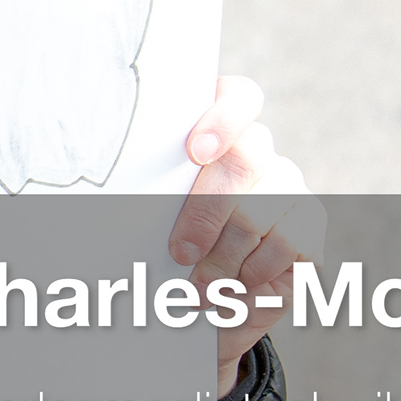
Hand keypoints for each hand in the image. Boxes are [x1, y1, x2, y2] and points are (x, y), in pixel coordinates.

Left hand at [167, 75, 310, 391]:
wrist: (198, 304)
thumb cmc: (156, 250)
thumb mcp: (141, 217)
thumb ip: (138, 191)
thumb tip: (91, 179)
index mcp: (213, 133)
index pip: (238, 96)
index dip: (224, 117)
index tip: (195, 152)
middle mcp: (257, 151)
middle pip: (247, 159)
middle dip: (209, 211)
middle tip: (179, 253)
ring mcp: (288, 185)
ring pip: (265, 209)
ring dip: (226, 257)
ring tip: (196, 289)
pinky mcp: (309, 224)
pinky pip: (290, 243)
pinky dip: (255, 274)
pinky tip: (231, 291)